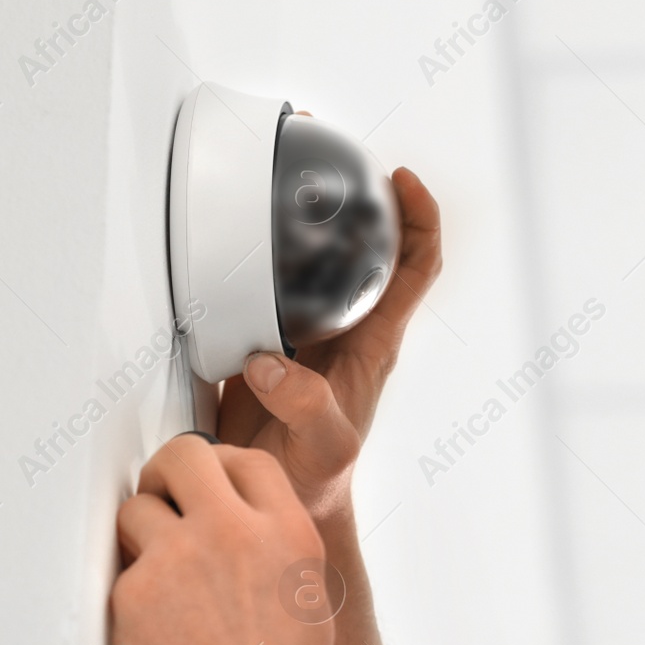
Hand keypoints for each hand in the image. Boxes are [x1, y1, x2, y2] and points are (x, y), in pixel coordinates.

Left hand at [110, 434, 334, 644]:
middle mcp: (236, 532)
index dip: (218, 468)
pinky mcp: (134, 593)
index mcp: (288, 532)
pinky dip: (128, 596)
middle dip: (165, 476)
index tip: (205, 484)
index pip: (246, 461)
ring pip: (137, 510)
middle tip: (159, 501)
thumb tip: (244, 532)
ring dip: (139, 538)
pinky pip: (117, 571)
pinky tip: (152, 633)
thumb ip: (275, 551)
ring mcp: (181, 557)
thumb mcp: (307, 602)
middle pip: (183, 458)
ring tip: (157, 585)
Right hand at [216, 148, 442, 519]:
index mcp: (372, 341)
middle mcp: (342, 326)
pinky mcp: (257, 341)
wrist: (277, 501)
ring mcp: (301, 331)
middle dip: (356, 190)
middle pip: (366, 244)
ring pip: (311, 257)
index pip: (416, 268)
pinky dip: (247, 252)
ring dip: (299, 214)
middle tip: (327, 144)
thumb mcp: (324, 446)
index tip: (402, 179)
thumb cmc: (316, 477)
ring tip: (276, 166)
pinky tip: (224, 230)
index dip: (420, 220)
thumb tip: (269, 363)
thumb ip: (305, 407)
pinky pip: (257, 284)